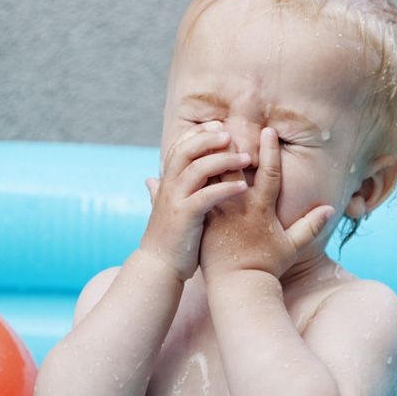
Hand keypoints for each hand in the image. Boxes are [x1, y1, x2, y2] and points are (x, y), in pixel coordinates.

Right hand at [141, 121, 251, 280]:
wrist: (158, 268)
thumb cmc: (167, 240)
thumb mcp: (163, 210)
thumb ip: (159, 192)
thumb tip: (149, 180)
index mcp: (167, 182)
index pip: (179, 146)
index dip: (198, 134)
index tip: (219, 127)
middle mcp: (168, 187)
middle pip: (186, 150)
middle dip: (209, 138)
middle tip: (231, 134)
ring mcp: (176, 201)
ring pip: (198, 169)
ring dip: (223, 160)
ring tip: (247, 158)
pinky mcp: (185, 217)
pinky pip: (207, 196)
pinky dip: (225, 189)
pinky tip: (243, 187)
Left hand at [200, 128, 334, 278]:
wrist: (237, 287)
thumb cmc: (267, 267)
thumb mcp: (292, 247)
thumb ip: (311, 226)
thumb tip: (330, 208)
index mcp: (261, 209)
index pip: (268, 173)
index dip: (269, 151)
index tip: (267, 130)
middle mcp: (238, 208)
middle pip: (233, 169)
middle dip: (231, 145)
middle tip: (227, 121)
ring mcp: (218, 213)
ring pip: (210, 178)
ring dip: (209, 157)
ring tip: (205, 137)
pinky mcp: (203, 221)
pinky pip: (196, 193)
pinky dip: (193, 177)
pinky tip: (187, 163)